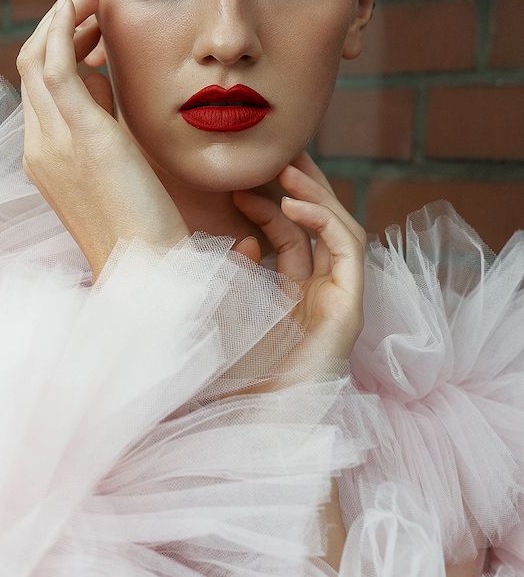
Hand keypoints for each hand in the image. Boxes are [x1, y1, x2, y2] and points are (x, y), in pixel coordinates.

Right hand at [16, 0, 188, 278]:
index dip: (59, 46)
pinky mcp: (79, 135)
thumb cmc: (146, 235)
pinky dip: (63, 26)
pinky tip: (84, 4)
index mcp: (47, 159)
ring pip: (35, 58)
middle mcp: (40, 147)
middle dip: (56, 24)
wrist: (148, 274)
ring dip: (60, 17)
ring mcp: (53, 141)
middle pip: (30, 66)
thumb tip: (108, 85)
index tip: (89, 25)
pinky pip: (53, 64)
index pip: (40, 87)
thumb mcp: (121, 172)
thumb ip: (108, 129)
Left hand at [231, 151, 366, 367]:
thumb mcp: (226, 315)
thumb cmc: (237, 379)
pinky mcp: (350, 307)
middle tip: (276, 151)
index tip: (239, 184)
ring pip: (340, 229)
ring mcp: (340, 300)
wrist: (258, 425)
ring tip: (284, 167)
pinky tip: (293, 204)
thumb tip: (242, 243)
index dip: (269, 205)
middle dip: (302, 186)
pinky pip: (348, 249)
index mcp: (294, 297)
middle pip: (320, 227)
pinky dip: (323, 220)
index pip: (291, 237)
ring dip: (314, 194)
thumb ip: (234, 279)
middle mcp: (322, 295)